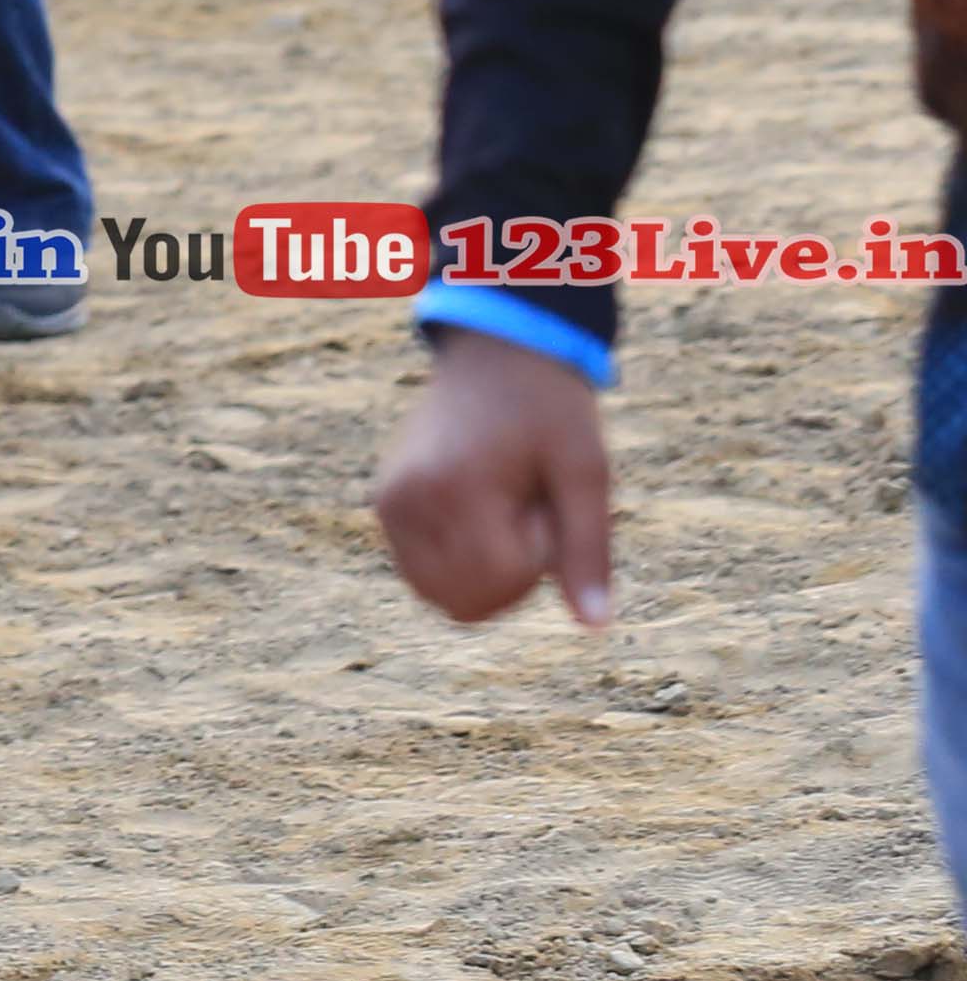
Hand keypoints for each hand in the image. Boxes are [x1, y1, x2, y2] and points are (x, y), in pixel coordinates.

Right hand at [370, 328, 616, 630]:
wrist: (496, 352)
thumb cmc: (550, 409)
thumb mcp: (586, 472)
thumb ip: (588, 551)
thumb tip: (595, 628)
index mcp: (454, 488)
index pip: (502, 581)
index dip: (542, 555)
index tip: (546, 502)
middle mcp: (408, 500)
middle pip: (465, 602)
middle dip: (510, 572)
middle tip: (525, 509)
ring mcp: (389, 504)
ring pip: (439, 596)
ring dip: (483, 572)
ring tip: (501, 511)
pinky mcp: (385, 504)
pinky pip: (422, 573)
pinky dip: (458, 563)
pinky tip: (480, 511)